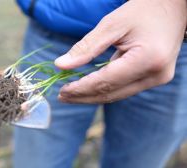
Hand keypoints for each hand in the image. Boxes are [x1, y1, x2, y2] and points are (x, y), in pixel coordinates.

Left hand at [55, 0, 186, 103]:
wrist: (174, 8)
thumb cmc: (143, 10)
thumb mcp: (112, 25)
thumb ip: (86, 47)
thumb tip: (61, 65)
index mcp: (148, 59)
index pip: (106, 82)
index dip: (81, 88)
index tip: (62, 91)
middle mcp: (155, 75)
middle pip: (111, 93)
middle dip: (84, 96)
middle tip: (62, 96)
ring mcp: (157, 79)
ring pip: (117, 94)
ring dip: (92, 96)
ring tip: (71, 95)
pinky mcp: (154, 78)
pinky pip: (124, 88)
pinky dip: (104, 89)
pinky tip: (88, 88)